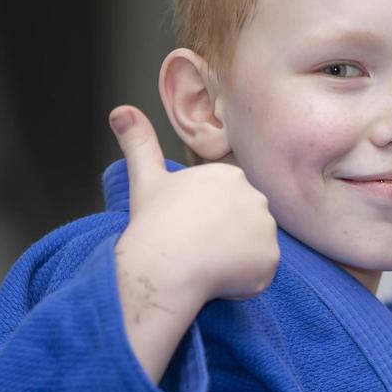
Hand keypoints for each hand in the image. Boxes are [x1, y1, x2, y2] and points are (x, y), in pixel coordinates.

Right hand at [109, 105, 278, 380]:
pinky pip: (260, 273)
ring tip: (204, 263)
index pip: (226, 206)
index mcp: (229, 175)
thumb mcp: (145, 178)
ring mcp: (267, 227)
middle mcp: (256, 195)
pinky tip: (218, 278)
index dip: (205, 222)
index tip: (187, 230)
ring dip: (234, 260)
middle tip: (194, 248)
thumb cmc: (154, 223)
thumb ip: (138, 143)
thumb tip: (120, 110)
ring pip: (252, 250)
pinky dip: (243, 281)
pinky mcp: (270, 258)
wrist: (164, 265)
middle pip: (243, 226)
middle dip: (223, 239)